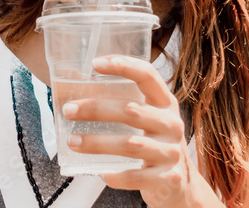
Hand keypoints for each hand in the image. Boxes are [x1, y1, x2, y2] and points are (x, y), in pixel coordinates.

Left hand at [62, 55, 213, 207]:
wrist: (179, 184)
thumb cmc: (151, 142)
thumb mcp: (145, 119)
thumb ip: (119, 102)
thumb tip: (70, 80)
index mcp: (165, 103)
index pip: (148, 75)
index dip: (124, 66)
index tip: (95, 64)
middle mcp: (172, 124)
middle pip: (131, 110)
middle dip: (95, 108)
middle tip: (68, 110)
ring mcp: (172, 151)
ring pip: (131, 144)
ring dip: (97, 143)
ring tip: (72, 142)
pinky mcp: (169, 178)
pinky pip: (137, 176)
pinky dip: (117, 175)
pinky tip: (101, 173)